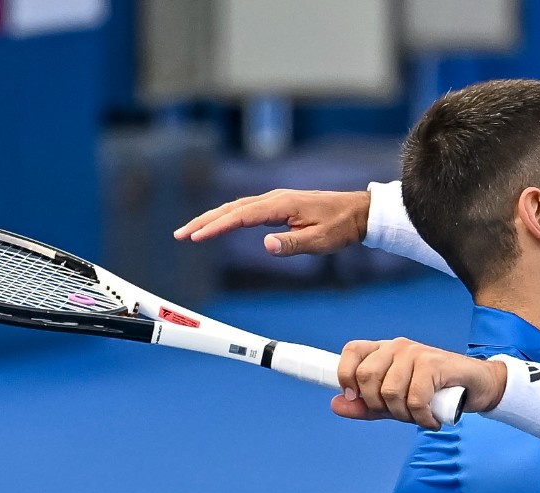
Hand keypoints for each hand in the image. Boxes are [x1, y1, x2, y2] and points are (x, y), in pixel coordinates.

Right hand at [173, 189, 369, 255]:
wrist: (358, 212)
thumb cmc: (341, 226)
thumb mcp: (320, 240)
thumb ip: (293, 244)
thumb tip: (266, 246)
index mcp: (281, 204)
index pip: (240, 216)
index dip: (216, 227)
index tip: (196, 237)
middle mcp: (274, 198)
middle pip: (231, 208)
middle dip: (204, 221)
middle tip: (180, 235)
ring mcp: (275, 200)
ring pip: (236, 207)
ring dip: (212, 218)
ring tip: (191, 232)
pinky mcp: (279, 205)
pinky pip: (246, 209)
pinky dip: (228, 216)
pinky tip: (219, 224)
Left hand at [333, 337, 507, 428]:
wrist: (477, 387)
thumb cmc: (434, 393)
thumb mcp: (395, 403)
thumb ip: (366, 405)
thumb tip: (336, 404)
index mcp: (383, 351)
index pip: (351, 352)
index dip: (345, 375)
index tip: (355, 396)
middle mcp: (397, 346)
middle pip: (366, 377)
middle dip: (379, 406)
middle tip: (399, 414)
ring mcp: (415, 353)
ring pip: (389, 392)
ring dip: (404, 415)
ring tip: (420, 417)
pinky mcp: (433, 363)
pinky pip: (414, 398)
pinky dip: (421, 417)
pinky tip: (432, 420)